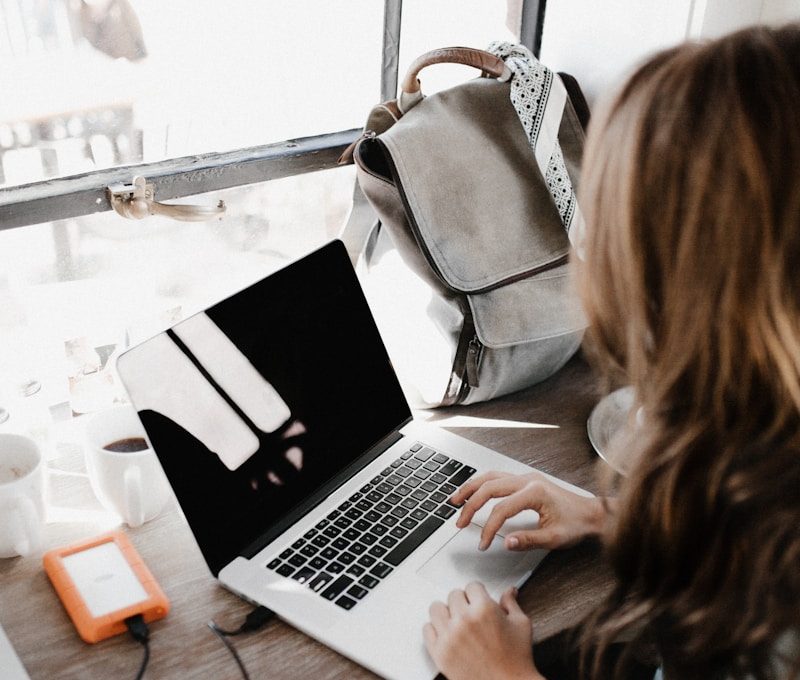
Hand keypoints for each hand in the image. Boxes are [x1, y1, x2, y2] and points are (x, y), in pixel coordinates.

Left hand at [423, 583, 544, 679]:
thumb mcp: (521, 625)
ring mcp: (449, 636)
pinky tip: (446, 634)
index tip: (479, 599)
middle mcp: (464, 620)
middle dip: (464, 602)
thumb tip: (509, 591)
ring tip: (456, 621)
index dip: (478, 593)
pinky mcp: (440, 653)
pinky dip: (435, 630)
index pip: (472, 586)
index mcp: (484, 609)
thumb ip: (511, 604)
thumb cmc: (516, 660)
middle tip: (471, 613)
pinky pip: (427, 629)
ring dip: (446, 612)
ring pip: (436, 608)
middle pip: (453, 595)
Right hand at [451, 471, 606, 550]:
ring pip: (490, 477)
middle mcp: (528, 480)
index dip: (488, 528)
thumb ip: (528, 540)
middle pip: (489, 487)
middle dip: (471, 505)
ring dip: (471, 488)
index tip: (483, 543)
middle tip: (459, 522)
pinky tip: (473, 492)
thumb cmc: (577, 524)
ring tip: (456, 500)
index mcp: (534, 492)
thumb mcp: (554, 538)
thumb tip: (506, 542)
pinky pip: (497, 477)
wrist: (592, 513)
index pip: (501, 509)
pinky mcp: (526, 480)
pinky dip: (482, 484)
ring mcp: (526, 477)